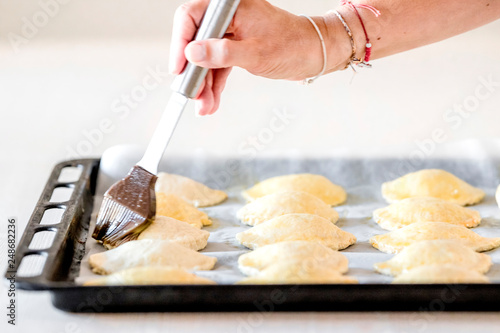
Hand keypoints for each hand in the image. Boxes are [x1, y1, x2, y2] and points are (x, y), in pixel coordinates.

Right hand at [169, 0, 342, 114]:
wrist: (314, 54)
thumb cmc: (293, 46)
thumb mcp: (256, 53)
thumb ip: (222, 53)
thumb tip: (193, 53)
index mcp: (232, 7)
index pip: (192, 17)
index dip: (180, 43)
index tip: (179, 68)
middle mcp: (229, 16)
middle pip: (196, 41)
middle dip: (194, 72)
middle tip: (192, 94)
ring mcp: (231, 32)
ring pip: (206, 58)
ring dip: (204, 84)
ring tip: (204, 106)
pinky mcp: (235, 47)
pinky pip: (217, 65)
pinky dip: (214, 83)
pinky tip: (212, 100)